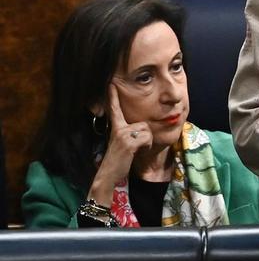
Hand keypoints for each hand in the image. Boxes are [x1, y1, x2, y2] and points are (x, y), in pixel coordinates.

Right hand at [87, 83, 150, 205]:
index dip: (113, 96)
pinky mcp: (127, 141)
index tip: (111, 83)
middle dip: (145, 136)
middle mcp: (117, 128)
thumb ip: (131, 134)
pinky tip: (136, 153)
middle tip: (135, 148)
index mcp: (115, 128)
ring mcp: (122, 134)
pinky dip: (146, 147)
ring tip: (134, 151)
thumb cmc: (119, 162)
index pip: (115, 109)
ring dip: (146, 143)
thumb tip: (144, 129)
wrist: (108, 177)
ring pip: (147, 130)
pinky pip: (147, 138)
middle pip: (144, 123)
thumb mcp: (124, 145)